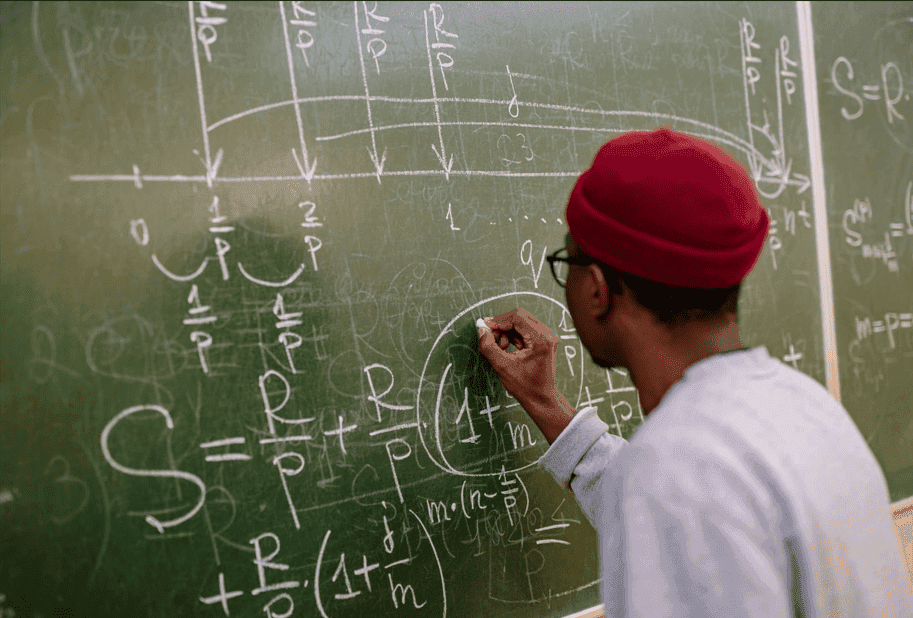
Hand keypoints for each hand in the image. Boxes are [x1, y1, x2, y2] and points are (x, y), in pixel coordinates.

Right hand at [477, 308, 574, 443]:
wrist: (541, 399)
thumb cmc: (525, 386)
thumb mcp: (502, 366)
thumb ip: (489, 347)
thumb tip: (481, 331)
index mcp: (541, 339)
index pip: (518, 317)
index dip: (499, 321)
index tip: (485, 328)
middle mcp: (547, 334)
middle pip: (520, 317)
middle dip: (502, 326)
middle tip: (490, 338)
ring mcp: (546, 337)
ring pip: (521, 323)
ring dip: (506, 332)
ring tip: (499, 348)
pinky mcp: (543, 341)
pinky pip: (524, 331)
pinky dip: (512, 337)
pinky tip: (506, 349)